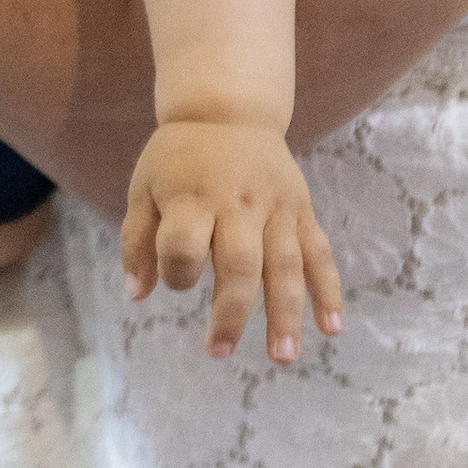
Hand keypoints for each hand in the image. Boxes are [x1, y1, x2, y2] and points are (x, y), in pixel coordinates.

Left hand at [121, 120, 343, 364]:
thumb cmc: (178, 157)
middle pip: (239, 264)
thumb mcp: (143, 188)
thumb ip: (137, 240)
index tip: (174, 278)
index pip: (184, 246)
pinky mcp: (301, 211)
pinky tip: (331, 327)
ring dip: (285, 314)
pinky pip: (319, 253)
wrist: (228, 110)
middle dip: (230, 314)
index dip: (175, 272)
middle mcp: (239, 204)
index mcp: (194, 197)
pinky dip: (327, 290)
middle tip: (218, 352)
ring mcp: (276, 208)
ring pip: (285, 266)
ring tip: (282, 357)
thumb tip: (137, 295)